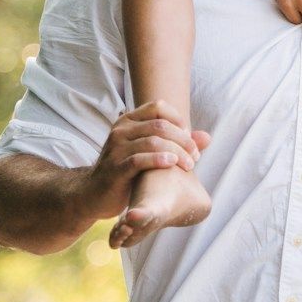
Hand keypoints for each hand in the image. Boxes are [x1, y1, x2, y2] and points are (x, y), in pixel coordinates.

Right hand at [80, 101, 210, 219]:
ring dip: (177, 152)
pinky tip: (172, 164)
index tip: (190, 139)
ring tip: (189, 165)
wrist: (94, 195)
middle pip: (160, 125)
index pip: (159, 107)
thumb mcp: (150, 153)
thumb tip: (208, 137)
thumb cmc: (127, 172)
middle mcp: (120, 130)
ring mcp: (116, 148)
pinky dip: (159, 160)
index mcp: (128, 121)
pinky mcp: (115, 168)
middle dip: (184, 140)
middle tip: (195, 156)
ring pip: (154, 141)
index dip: (179, 120)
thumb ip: (178, 144)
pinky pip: (140, 159)